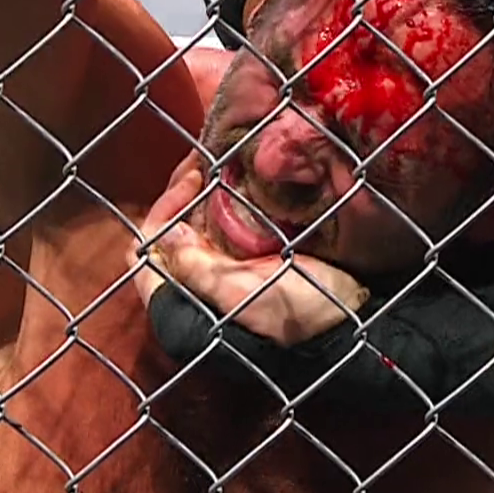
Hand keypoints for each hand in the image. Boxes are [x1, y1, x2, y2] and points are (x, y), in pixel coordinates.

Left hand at [130, 156, 369, 346]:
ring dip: (201, 198)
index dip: (163, 210)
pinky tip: (239, 184)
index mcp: (179, 307)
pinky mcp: (241, 270)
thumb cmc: (297, 317)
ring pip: (191, 231)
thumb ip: (200, 269)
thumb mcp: (245, 293)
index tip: (194, 181)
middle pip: (168, 235)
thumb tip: (164, 232)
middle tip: (206, 161)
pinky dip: (223, 207)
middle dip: (182, 196)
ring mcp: (216, 279)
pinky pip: (219, 232)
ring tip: (220, 164)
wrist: (346, 330)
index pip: (147, 250)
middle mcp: (190, 292)